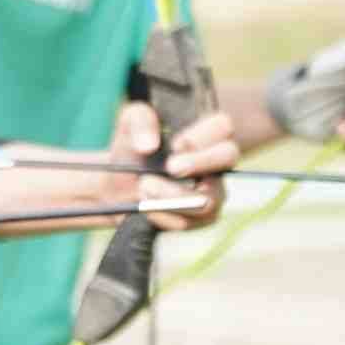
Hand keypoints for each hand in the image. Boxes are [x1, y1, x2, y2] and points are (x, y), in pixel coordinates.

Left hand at [110, 101, 236, 230]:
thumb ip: (139, 122)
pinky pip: (190, 222)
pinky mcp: (200, 218)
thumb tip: (148, 146)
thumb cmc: (131, 147)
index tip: (175, 145)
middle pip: (228, 155)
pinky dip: (164, 215)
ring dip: (173, 195)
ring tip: (143, 187)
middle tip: (171, 167)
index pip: (223, 126)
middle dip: (199, 162)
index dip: (202, 135)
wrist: (116, 182)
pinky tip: (145, 206)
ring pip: (209, 198)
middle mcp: (216, 161)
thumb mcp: (128, 124)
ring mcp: (213, 191)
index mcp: (205, 133)